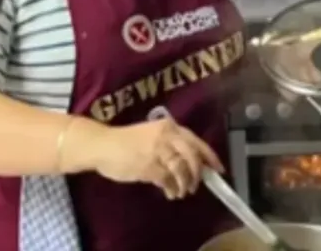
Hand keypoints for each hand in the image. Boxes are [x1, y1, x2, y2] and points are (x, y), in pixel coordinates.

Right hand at [92, 118, 223, 199]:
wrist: (101, 145)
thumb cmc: (124, 141)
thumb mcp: (151, 135)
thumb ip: (169, 145)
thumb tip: (190, 164)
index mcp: (168, 126)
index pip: (195, 141)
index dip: (209, 156)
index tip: (218, 169)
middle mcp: (166, 136)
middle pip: (192, 156)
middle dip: (197, 173)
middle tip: (196, 185)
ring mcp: (157, 150)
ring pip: (182, 169)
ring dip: (185, 184)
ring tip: (181, 192)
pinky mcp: (149, 166)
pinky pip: (168, 180)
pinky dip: (172, 189)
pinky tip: (170, 193)